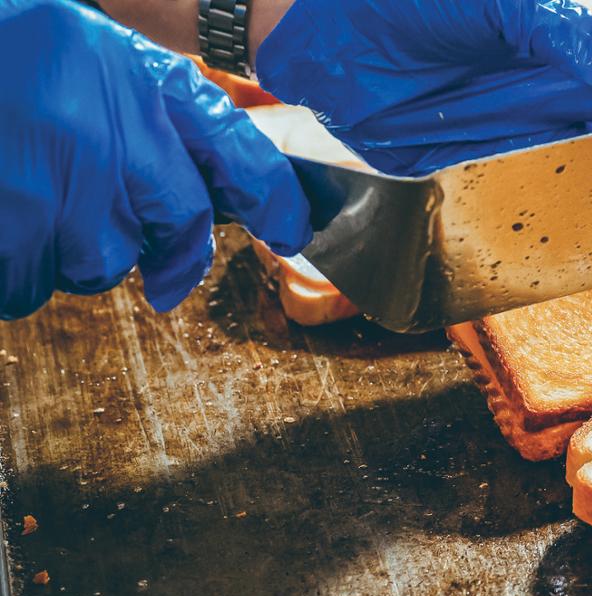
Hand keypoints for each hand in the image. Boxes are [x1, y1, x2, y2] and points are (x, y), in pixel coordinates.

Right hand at [0, 0, 310, 319]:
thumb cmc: (14, 46)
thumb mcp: (98, 54)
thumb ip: (156, 113)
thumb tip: (205, 185)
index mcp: (142, 82)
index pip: (238, 151)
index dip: (274, 200)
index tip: (293, 231)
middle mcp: (113, 134)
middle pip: (180, 229)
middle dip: (170, 252)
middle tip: (156, 258)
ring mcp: (61, 182)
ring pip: (104, 265)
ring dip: (78, 253)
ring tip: (42, 204)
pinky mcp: (12, 222)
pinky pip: (31, 282)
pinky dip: (20, 271)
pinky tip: (9, 226)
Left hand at [254, 0, 591, 205]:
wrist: (317, 16)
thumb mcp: (503, 5)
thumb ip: (573, 38)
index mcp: (565, 60)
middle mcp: (541, 109)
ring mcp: (501, 149)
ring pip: (567, 196)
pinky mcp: (455, 181)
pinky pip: (504, 217)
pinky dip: (532, 236)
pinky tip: (557, 254)